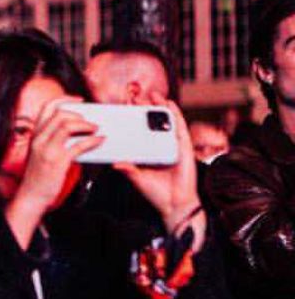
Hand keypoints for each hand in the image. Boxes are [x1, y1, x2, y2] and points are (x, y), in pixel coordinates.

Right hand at [4, 97, 102, 248]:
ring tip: (95, 129)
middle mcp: (39, 139)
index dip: (65, 99)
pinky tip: (100, 141)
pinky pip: (78, 146)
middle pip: (60, 114)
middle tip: (90, 121)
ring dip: (86, 125)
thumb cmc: (38, 175)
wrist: (31, 195)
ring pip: (67, 126)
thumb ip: (52, 139)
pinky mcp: (58, 162)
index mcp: (35, 135)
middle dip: (79, 114)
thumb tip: (77, 128)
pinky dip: (92, 141)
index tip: (79, 100)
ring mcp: (47, 150)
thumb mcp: (40, 152)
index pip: (47, 107)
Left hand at [114, 93, 205, 247]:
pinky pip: (180, 127)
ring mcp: (172, 145)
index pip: (138, 129)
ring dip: (159, 106)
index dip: (131, 116)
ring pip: (165, 121)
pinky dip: (175, 114)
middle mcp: (159, 145)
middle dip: (143, 107)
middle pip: (150, 122)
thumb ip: (128, 169)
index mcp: (147, 151)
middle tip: (134, 93)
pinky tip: (169, 104)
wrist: (174, 205)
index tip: (122, 104)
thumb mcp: (137, 178)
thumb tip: (114, 163)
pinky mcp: (184, 147)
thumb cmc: (156, 193)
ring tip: (151, 93)